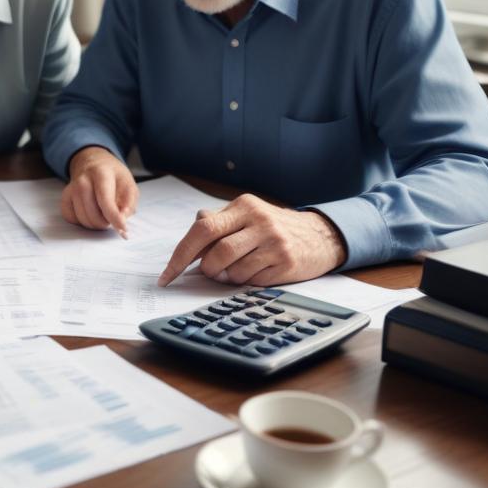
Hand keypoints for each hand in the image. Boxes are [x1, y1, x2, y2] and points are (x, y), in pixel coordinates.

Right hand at [61, 146, 138, 235]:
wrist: (93, 164)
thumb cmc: (113, 176)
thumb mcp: (129, 184)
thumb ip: (129, 203)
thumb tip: (122, 219)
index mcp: (101, 174)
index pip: (105, 200)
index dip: (114, 218)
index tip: (123, 230)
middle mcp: (82, 181)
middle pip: (93, 214)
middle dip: (106, 222)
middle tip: (112, 216)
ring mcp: (71, 190)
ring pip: (83, 219)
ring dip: (96, 224)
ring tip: (103, 214)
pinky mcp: (64, 198)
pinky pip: (72, 219)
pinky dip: (83, 222)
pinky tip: (90, 213)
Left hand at [157, 195, 347, 286]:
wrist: (320, 236)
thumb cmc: (272, 229)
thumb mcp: (246, 216)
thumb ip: (216, 223)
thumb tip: (188, 239)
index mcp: (243, 206)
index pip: (202, 229)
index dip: (181, 255)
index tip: (167, 276)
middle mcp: (260, 221)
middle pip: (217, 252)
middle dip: (206, 268)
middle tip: (209, 271)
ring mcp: (275, 242)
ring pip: (233, 270)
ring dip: (227, 277)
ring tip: (237, 269)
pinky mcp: (287, 262)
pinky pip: (252, 281)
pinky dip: (246, 282)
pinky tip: (257, 271)